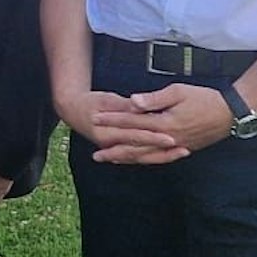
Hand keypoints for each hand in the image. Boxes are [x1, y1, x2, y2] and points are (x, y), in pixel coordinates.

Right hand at [55, 89, 188, 164]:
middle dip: (163, 151)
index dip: (153, 137)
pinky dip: (154, 156)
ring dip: (163, 156)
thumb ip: (123, 105)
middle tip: (184, 149)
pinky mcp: (118, 149)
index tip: (171, 138)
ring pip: (142, 157)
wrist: (73, 111)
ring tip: (183, 152)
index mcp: (106, 133)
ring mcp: (114, 149)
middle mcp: (111, 145)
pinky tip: (169, 154)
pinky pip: (138, 156)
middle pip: (141, 151)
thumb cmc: (90, 102)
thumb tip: (137, 105)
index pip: (134, 137)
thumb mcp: (105, 99)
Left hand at [91, 83, 232, 162]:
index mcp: (164, 123)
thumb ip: (154, 99)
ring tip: (109, 160)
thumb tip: (132, 102)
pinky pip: (158, 158)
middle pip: (135, 146)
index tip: (95, 118)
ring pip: (146, 156)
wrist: (232, 113)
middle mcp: (167, 139)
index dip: (113, 120)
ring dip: (126, 158)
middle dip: (114, 149)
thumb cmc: (205, 98)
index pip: (132, 122)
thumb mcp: (179, 92)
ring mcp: (175, 147)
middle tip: (95, 155)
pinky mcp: (182, 149)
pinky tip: (135, 160)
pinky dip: (144, 160)